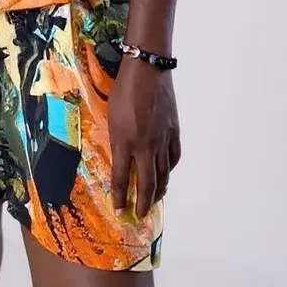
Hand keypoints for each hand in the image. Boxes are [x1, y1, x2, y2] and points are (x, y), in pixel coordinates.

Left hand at [108, 59, 180, 218]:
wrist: (148, 71)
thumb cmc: (124, 90)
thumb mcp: (112, 117)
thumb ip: (117, 141)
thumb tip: (121, 159)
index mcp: (125, 142)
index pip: (122, 178)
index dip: (120, 197)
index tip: (119, 211)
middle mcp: (145, 146)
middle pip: (147, 184)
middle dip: (144, 203)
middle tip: (140, 215)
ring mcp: (163, 140)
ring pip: (163, 174)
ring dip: (159, 191)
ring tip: (154, 200)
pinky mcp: (174, 132)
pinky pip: (174, 158)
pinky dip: (170, 170)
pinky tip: (166, 173)